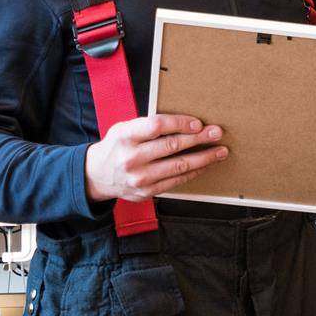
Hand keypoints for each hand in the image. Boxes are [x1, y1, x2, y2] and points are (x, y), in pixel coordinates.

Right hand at [83, 114, 225, 204]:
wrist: (96, 175)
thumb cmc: (116, 147)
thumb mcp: (124, 129)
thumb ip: (148, 126)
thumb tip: (185, 123)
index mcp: (125, 136)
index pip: (157, 126)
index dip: (180, 123)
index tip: (198, 123)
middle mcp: (132, 158)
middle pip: (172, 146)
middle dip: (199, 139)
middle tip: (217, 133)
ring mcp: (140, 177)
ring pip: (179, 166)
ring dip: (204, 158)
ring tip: (219, 151)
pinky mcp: (147, 192)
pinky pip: (176, 181)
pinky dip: (194, 172)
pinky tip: (205, 165)